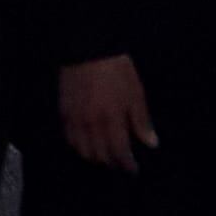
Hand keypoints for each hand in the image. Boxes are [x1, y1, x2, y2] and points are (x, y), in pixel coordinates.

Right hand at [59, 55, 157, 172]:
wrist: (88, 46)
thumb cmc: (117, 68)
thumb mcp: (135, 91)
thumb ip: (141, 120)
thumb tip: (151, 143)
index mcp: (112, 120)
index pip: (119, 153)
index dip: (127, 165)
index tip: (133, 169)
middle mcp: (92, 125)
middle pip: (100, 156)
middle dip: (112, 163)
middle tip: (120, 162)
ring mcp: (76, 120)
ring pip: (83, 151)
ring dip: (95, 157)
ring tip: (104, 155)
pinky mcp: (64, 112)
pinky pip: (70, 138)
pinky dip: (78, 146)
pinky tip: (86, 144)